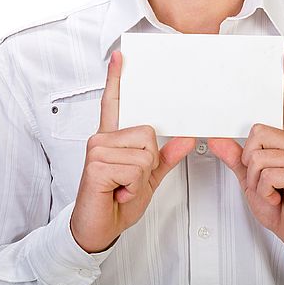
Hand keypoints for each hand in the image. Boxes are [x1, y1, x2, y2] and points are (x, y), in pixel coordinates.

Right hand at [70, 51, 194, 252]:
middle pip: (148, 133)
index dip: (117, 78)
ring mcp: (97, 150)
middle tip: (131, 177)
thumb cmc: (117, 200)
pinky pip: (136, 168)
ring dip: (141, 177)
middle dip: (149, 161)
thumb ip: (166, 157)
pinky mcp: (96, 165)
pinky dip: (134, 186)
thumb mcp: (149, 177)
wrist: (98, 228)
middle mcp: (102, 139)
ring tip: (123, 185)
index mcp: (113, 137)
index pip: (114, 102)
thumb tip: (187, 138)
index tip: (121, 56)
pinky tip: (118, 191)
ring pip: (145, 153)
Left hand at [209, 51, 283, 277]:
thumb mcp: (251, 179)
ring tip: (273, 189)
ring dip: (256, 180)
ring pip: (256, 154)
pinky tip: (279, 195)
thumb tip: (219, 140)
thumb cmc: (282, 204)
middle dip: (249, 161)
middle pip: (256, 131)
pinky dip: (264, 190)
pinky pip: (265, 171)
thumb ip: (235, 158)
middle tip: (264, 180)